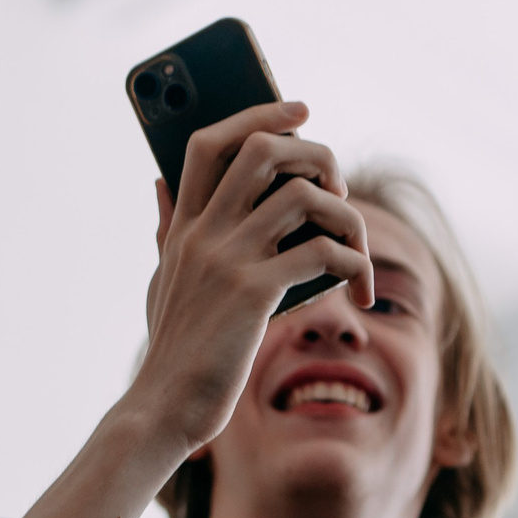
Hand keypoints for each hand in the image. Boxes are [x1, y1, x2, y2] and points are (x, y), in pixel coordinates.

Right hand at [122, 99, 371, 460]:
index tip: (300, 108)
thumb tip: (158, 181)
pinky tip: (360, 290)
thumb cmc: (172, 352)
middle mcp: (204, 234)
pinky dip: (354, 264)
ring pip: (305, 196)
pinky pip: (322, 253)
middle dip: (316, 154)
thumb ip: (167, 229)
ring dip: (348, 215)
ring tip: (357, 249)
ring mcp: (228, 260)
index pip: (211, 142)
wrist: (162, 409)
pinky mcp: (253, 294)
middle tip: (339, 188)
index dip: (259, 112)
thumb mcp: (163, 280)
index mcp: (184, 227)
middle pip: (264, 150)